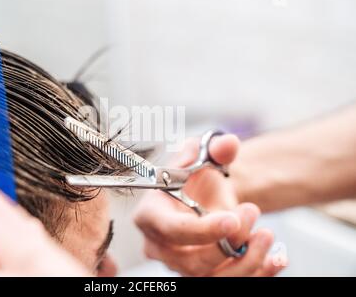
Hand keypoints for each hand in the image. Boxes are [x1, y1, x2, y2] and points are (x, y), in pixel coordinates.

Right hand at [133, 135, 286, 275]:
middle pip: (192, 260)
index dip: (202, 230)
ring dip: (247, 262)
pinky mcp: (202, 275)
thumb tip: (228, 144)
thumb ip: (213, 148)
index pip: (171, 230)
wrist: (204, 195)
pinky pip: (228, 283)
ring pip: (212, 278)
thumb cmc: (195, 177)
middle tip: (252, 212)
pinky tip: (276, 258)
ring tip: (267, 235)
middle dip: (228, 243)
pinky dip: (257, 273)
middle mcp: (160, 246)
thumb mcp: (202, 155)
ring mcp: (180, 265)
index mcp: (150, 215)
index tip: (232, 219)